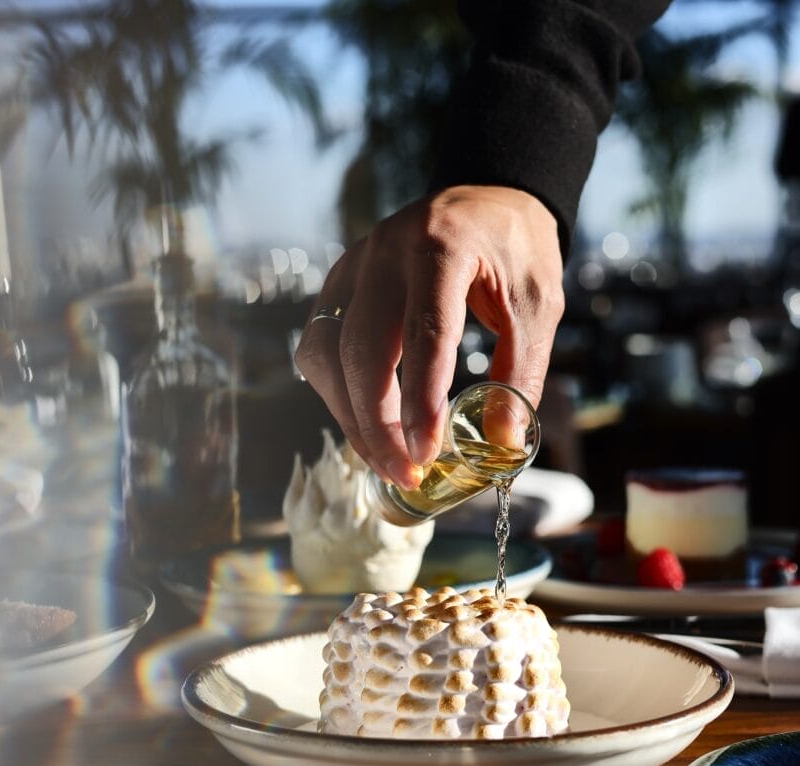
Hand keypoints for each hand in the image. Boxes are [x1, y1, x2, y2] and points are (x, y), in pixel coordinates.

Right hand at [295, 184, 563, 488]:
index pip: (424, 334)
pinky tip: (365, 420)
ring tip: (384, 457)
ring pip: (326, 351)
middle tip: (403, 472)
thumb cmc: (516, 252)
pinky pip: (320, 344)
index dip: (420, 402)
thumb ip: (521, 374)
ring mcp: (354, 264)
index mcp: (442, 247)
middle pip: (360, 349)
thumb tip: (502, 445)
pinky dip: (337, 391)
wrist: (487, 199)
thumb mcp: (537, 307)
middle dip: (376, 423)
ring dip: (349, 414)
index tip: (425, 454)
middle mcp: (385, 251)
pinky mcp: (339, 282)